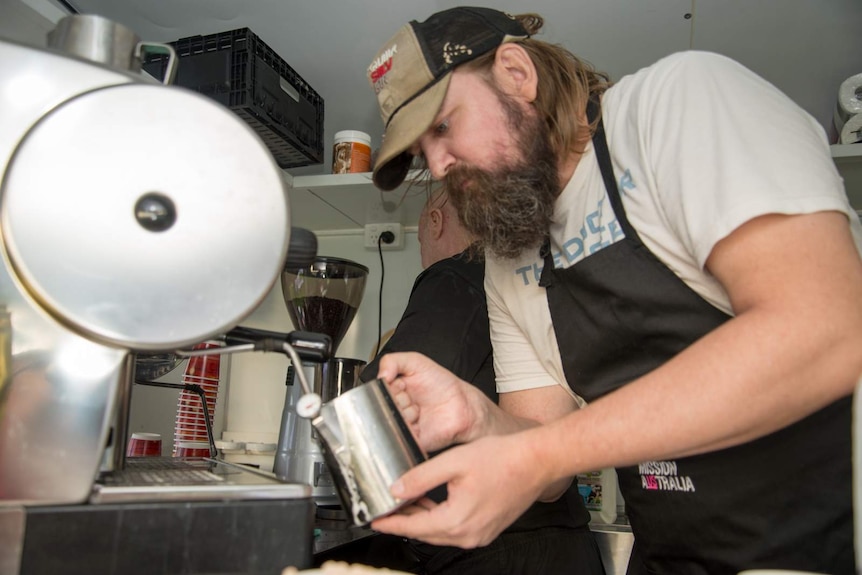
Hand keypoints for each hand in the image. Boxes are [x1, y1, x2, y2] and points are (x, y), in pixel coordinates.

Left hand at [371, 432, 548, 547]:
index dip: (390, 522)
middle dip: (403, 521)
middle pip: (425, 534)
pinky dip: (440, 519)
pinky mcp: (487, 529)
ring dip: (422, 520)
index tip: (375, 519)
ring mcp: (479, 535)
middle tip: (386, 510)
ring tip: (406, 503)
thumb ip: (421, 477)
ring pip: (440, 533)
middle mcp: (468, 534)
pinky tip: (432, 502)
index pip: (412, 527)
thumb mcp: (454, 462)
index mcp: (456, 520)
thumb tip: (396, 489)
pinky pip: (455, 530)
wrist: (536, 461)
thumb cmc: (503, 458)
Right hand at [377, 351, 485, 451]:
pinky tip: (418, 422)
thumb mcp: (416, 361)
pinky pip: (399, 436)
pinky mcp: (409, 439)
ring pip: (390, 420)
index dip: (389, 387)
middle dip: (397, 400)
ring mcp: (402, 423)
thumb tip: (379, 375)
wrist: (463, 406)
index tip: (401, 384)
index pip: (377, 390)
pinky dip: (407, 428)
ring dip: (404, 414)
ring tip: (418, 410)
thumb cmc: (442, 384)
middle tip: (411, 397)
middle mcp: (396, 407)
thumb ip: (393, 361)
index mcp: (394, 390)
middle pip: (383, 406)